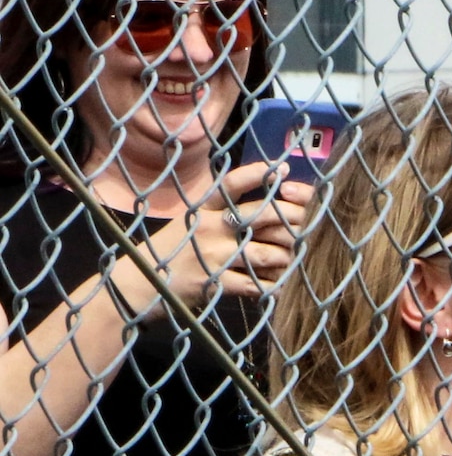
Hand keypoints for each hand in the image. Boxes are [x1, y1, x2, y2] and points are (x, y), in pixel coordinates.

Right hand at [109, 163, 313, 316]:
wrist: (140, 285)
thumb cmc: (174, 251)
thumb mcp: (191, 222)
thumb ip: (224, 214)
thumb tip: (269, 207)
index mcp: (205, 208)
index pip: (233, 184)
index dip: (260, 175)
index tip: (282, 169)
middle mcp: (211, 227)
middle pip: (265, 215)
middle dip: (293, 220)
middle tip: (308, 227)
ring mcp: (214, 256)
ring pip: (268, 253)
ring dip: (287, 257)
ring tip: (292, 260)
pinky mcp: (216, 284)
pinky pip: (257, 285)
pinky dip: (273, 286)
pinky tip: (281, 286)